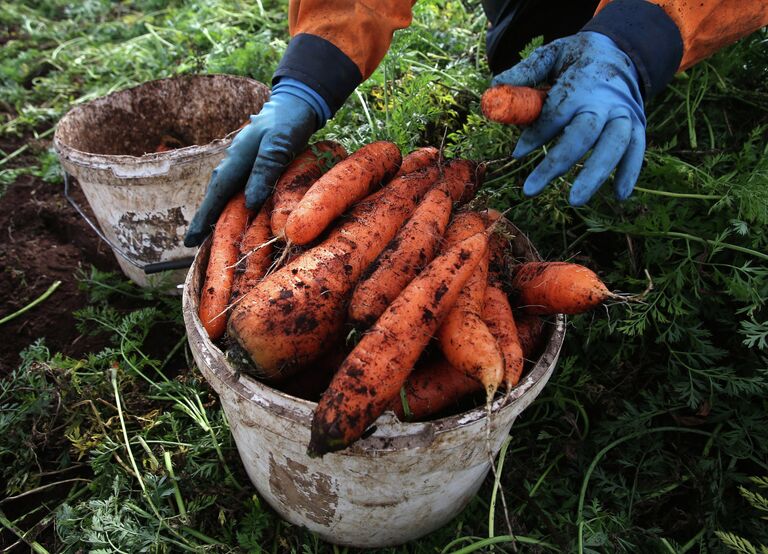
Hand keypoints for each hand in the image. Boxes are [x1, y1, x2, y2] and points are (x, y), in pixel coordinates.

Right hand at [184, 87, 319, 246]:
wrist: (295, 102)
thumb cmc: (288, 122)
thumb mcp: (279, 145)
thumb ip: (264, 171)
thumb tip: (249, 203)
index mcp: (236, 158)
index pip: (217, 193)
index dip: (204, 217)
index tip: (191, 240)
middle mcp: (234, 161)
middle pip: (215, 194)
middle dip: (204, 218)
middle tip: (192, 243)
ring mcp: (241, 161)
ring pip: (225, 191)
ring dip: (216, 211)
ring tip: (207, 233)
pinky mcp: (252, 162)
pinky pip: (237, 187)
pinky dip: (231, 201)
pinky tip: (233, 212)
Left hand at [492, 31, 645, 205]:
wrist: (620, 48)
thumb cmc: (576, 58)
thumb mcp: (551, 54)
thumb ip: (525, 72)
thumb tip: (495, 86)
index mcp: (581, 82)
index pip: (556, 112)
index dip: (536, 134)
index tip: (516, 153)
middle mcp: (605, 99)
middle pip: (583, 134)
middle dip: (557, 163)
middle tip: (530, 189)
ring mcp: (625, 112)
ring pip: (614, 144)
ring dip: (595, 174)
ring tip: (575, 200)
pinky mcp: (638, 123)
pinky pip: (637, 149)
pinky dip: (631, 171)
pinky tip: (619, 195)